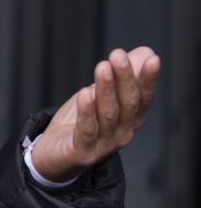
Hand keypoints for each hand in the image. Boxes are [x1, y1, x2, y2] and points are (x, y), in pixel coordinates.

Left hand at [30, 46, 160, 183]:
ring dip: (106, 89)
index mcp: (130, 119)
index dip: (148, 79)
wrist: (55, 155)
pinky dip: (87, 112)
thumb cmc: (80, 123)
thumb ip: (121, 76)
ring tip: (102, 67)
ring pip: (108, 114)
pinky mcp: (83, 152)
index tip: (151, 59)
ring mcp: (104, 144)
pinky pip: (87, 130)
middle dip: (125, 78)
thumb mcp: (100, 95)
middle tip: (118, 55)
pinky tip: (85, 94)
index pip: (144, 97)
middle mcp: (123, 132)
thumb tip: (145, 52)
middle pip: (128, 104)